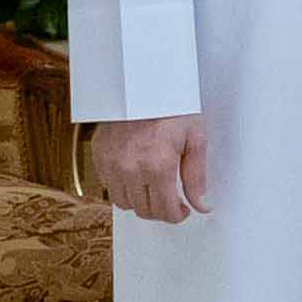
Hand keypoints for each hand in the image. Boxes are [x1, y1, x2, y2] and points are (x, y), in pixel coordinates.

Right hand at [91, 115, 212, 223]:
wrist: (141, 85)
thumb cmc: (171, 107)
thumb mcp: (194, 138)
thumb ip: (197, 177)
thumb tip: (202, 205)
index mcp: (159, 165)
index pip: (166, 211)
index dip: (178, 215)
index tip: (182, 209)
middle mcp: (131, 168)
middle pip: (145, 211)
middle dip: (161, 210)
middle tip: (170, 199)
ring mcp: (112, 164)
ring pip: (124, 203)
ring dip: (140, 201)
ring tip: (153, 187)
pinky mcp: (99, 157)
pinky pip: (109, 187)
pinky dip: (123, 188)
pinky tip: (136, 176)